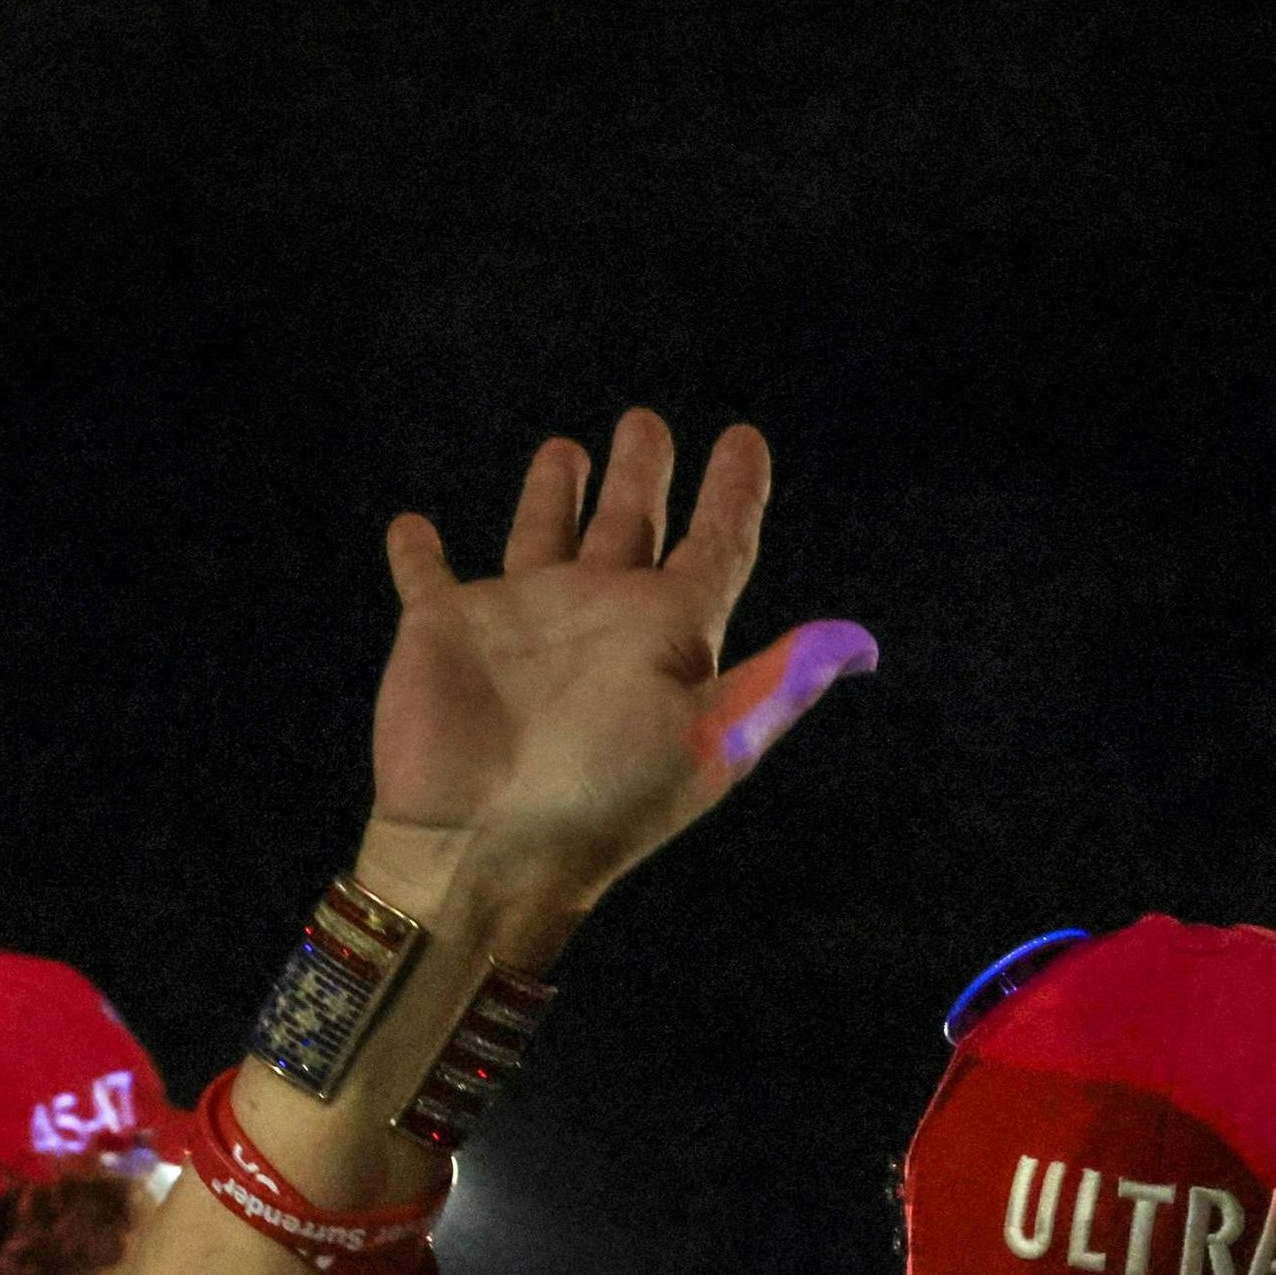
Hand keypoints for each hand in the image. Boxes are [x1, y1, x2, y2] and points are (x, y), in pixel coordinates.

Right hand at [374, 415, 876, 927]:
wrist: (489, 852)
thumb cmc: (606, 801)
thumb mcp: (707, 742)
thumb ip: (775, 684)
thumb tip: (860, 646)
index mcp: (667, 637)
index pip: (717, 549)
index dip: (736, 494)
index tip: (744, 439)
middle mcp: (599, 620)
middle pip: (632, 528)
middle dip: (642, 475)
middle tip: (646, 423)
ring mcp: (520, 623)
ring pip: (542, 537)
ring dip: (552, 497)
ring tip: (566, 450)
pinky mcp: (442, 631)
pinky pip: (428, 576)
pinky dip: (418, 551)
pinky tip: (414, 527)